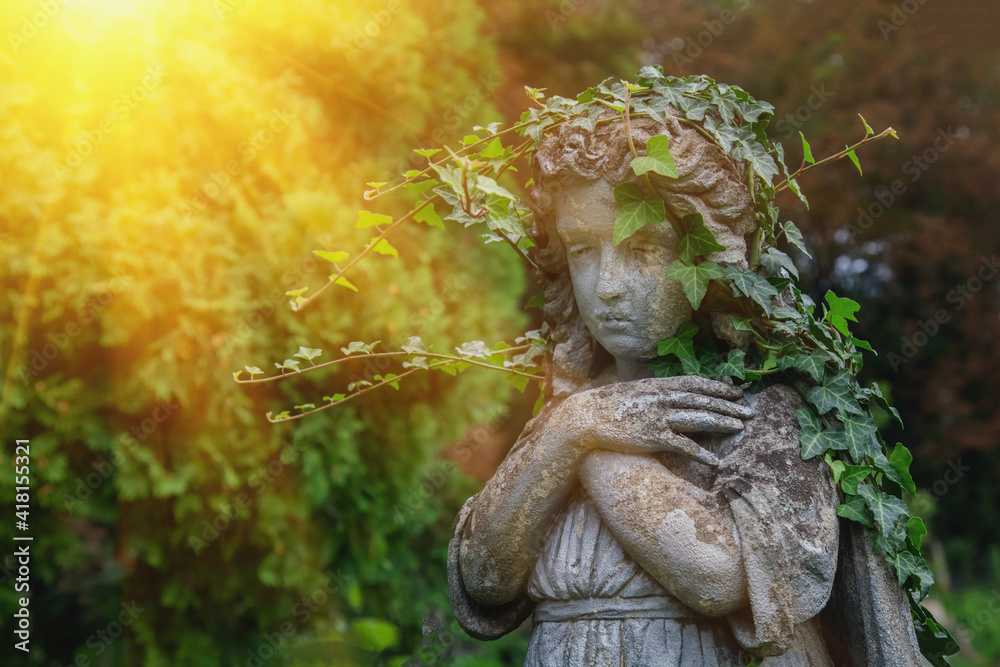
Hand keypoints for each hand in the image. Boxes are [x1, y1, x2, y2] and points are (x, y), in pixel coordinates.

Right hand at [558, 375, 752, 466]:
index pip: (695, 384)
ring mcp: (659, 417)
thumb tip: (665, 395)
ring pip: (699, 418)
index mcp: (658, 386)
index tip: (735, 392)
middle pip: (703, 400)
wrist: (586, 416)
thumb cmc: (606, 406)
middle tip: (750, 411)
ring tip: (741, 428)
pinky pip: (683, 445)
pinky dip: (702, 453)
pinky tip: (716, 461)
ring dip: (723, 422)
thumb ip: (652, 393)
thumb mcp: (633, 392)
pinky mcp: (653, 436)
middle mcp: (662, 399)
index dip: (718, 387)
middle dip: (729, 405)